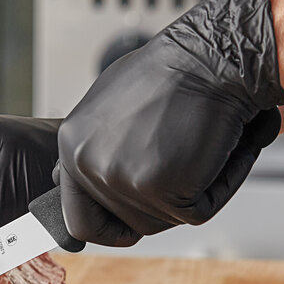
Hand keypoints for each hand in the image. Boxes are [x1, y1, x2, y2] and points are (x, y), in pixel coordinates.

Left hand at [57, 0, 283, 246]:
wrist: (212, 55)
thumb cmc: (169, 73)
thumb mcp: (105, 109)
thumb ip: (89, 152)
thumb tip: (65, 179)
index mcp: (73, 150)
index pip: (79, 221)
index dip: (107, 229)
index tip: (124, 228)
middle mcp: (90, 167)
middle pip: (127, 225)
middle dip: (156, 206)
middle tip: (178, 168)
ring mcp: (123, 180)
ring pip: (162, 221)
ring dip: (188, 193)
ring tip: (196, 145)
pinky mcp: (162, 187)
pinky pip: (197, 211)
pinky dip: (218, 186)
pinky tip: (217, 149)